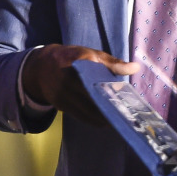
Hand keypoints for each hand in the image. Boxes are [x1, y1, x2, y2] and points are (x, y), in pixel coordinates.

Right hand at [21, 44, 138, 125]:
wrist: (41, 67)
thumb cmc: (72, 58)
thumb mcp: (91, 54)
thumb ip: (113, 63)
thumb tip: (135, 68)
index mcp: (78, 62)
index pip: (97, 78)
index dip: (110, 90)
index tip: (123, 98)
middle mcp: (68, 80)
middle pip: (93, 98)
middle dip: (108, 108)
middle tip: (125, 114)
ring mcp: (62, 94)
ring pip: (86, 111)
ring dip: (102, 117)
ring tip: (118, 120)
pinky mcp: (60, 105)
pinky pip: (79, 116)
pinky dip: (92, 119)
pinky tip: (104, 121)